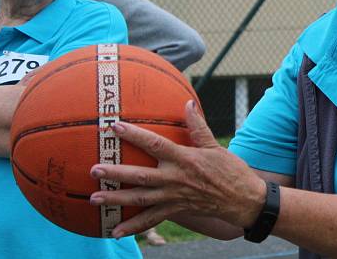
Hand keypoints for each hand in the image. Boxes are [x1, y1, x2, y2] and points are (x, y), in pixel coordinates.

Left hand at [88, 100, 266, 237]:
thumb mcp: (215, 145)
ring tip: (94, 199)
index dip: (134, 135)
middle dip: (115, 174)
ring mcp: (174, 197)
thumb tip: (187, 103)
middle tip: (94, 170)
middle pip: (140, 176)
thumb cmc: (231, 170)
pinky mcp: (176, 210)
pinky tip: (115, 232)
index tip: (115, 127)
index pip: (154, 145)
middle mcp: (175, 179)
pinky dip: (133, 227)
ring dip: (116, 199)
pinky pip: (151, 220)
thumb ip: (198, 126)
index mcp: (184, 159)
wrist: (243, 199)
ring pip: (140, 199)